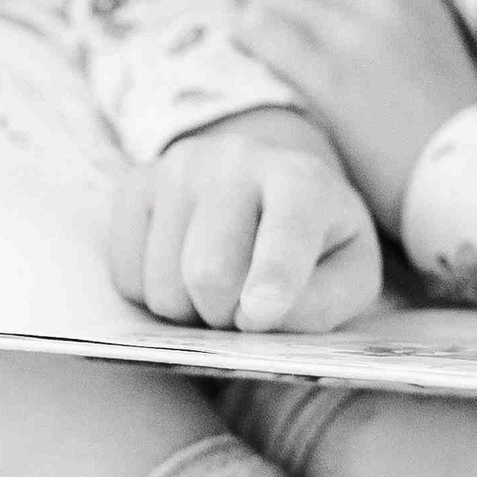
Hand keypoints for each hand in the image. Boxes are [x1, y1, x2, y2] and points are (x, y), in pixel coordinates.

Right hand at [108, 109, 383, 334]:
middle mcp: (236, 159)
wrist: (267, 182)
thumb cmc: (316, 241)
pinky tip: (182, 272)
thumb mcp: (349, 273)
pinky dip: (154, 295)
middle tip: (243, 311)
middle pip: (208, 274)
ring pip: (162, 284)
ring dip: (189, 312)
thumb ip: (322, 303)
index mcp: (303, 179)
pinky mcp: (137, 182)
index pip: (285, 233)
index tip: (259, 313)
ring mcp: (179, 166)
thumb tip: (256, 317)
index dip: (272, 278)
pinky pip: (126, 274)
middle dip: (225, 317)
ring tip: (218, 290)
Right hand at [236, 0, 476, 231]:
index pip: (252, 24)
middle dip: (268, 21)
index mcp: (326, 74)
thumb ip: (282, 93)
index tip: (243, 58)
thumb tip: (249, 50)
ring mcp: (391, 5)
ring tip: (326, 44)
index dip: (241, 42)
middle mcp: (355, 28)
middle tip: (274, 48)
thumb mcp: (320, 145)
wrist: (469, 168)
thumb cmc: (387, 177)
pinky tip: (361, 32)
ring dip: (315, 8)